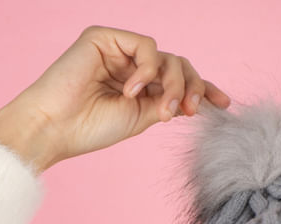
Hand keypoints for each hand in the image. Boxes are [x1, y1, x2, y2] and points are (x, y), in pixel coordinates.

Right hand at [0, 26, 231, 172]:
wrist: (56, 127)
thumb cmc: (90, 128)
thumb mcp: (139, 119)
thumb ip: (164, 104)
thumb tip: (193, 99)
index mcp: (139, 87)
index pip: (178, 81)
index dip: (203, 89)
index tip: (224, 104)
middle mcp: (130, 66)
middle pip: (177, 65)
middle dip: (192, 87)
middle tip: (190, 110)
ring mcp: (117, 50)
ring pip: (165, 56)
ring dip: (173, 83)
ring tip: (164, 108)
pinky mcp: (104, 38)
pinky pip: (144, 46)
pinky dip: (146, 69)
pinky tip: (131, 90)